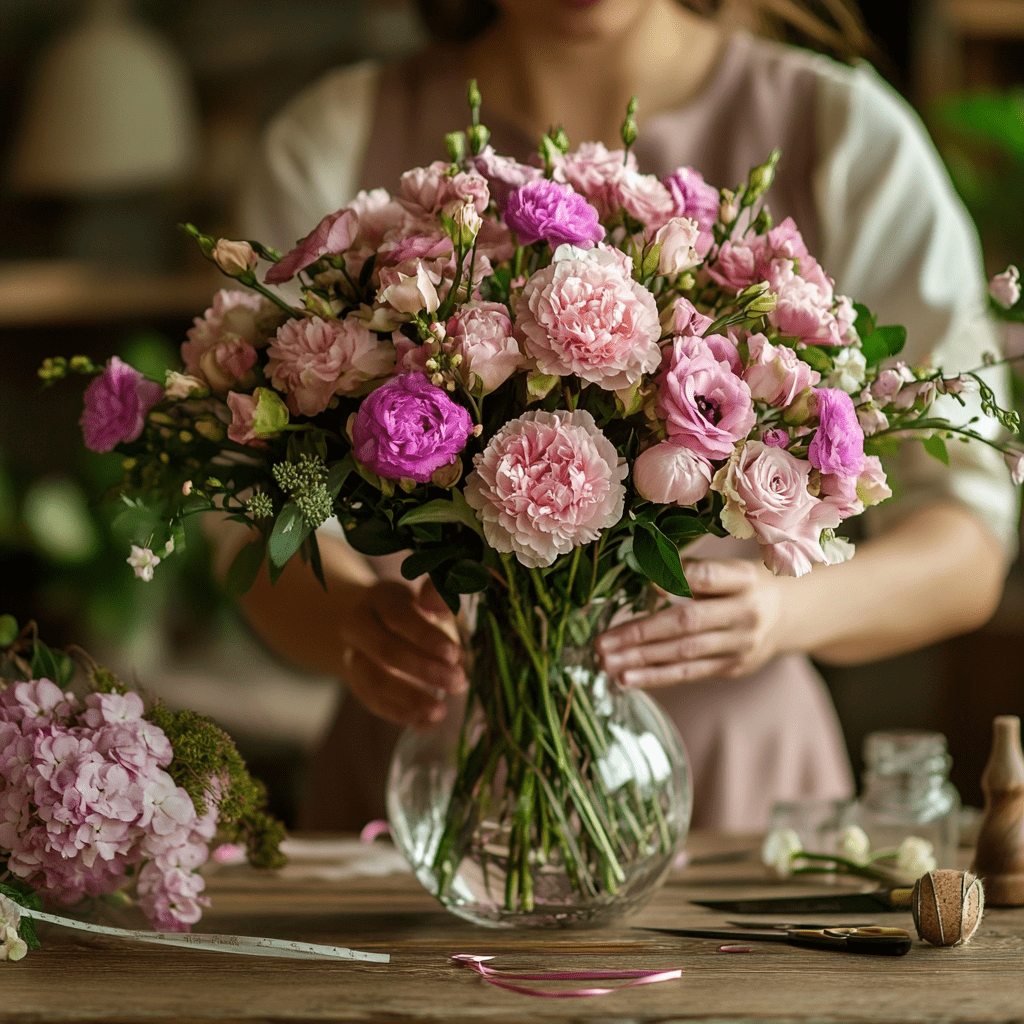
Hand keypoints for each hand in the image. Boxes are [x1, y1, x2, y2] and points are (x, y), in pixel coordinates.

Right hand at [339, 578, 466, 726]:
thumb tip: (448, 628)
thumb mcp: (431, 602)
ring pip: (373, 680)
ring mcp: (353, 656)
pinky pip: (374, 701)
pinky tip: (427, 721)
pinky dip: (401, 714)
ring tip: (440, 711)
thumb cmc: (417, 613)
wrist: (379, 626)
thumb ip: (441, 603)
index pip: (400, 617)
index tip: (454, 654)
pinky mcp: (356, 682)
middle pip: (385, 650)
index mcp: (381, 598)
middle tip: (457, 682)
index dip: (426, 636)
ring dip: (409, 698)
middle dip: (423, 669)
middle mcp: (359, 625)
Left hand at [594, 559, 787, 687]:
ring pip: (684, 654)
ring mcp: (740, 644)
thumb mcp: (727, 567)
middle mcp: (745, 612)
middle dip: (641, 633)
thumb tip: (648, 575)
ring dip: (641, 661)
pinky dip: (656, 676)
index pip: (711, 577)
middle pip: (688, 623)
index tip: (649, 583)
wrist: (787, 615)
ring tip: (607, 664)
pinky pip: (690, 673)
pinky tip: (627, 678)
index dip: (681, 578)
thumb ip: (691, 570)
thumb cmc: (740, 584)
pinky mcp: (732, 667)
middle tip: (602, 642)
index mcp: (742, 578)